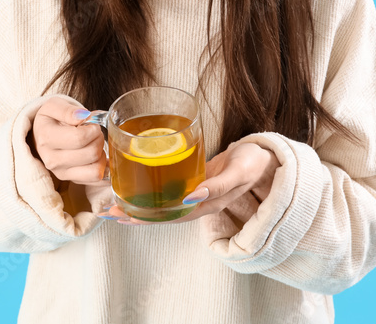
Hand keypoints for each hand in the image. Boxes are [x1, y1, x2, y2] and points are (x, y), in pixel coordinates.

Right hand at [29, 96, 106, 185]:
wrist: (43, 135)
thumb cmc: (52, 119)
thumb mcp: (54, 106)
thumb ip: (67, 110)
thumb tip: (83, 116)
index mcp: (47, 138)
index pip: (80, 138)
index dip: (93, 129)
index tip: (91, 124)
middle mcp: (52, 160)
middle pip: (91, 153)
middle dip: (99, 139)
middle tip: (94, 133)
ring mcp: (62, 173)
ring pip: (96, 170)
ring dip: (101, 154)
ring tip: (93, 144)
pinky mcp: (72, 181)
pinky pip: (97, 179)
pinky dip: (103, 168)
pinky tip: (97, 157)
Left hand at [105, 141, 280, 224]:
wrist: (265, 156)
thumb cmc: (253, 162)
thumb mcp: (238, 172)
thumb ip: (217, 186)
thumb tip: (192, 196)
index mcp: (208, 204)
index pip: (172, 216)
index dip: (148, 218)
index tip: (125, 216)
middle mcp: (199, 203)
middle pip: (163, 214)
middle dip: (136, 214)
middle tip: (110, 211)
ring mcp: (197, 193)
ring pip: (165, 204)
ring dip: (141, 205)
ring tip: (116, 203)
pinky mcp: (197, 180)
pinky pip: (172, 191)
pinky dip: (155, 192)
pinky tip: (140, 187)